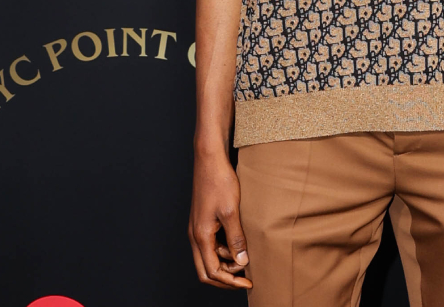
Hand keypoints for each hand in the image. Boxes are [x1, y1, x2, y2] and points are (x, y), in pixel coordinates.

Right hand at [188, 149, 251, 288]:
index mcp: (200, 236)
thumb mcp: (231, 212)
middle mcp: (195, 235)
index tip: (248, 283)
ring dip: (225, 263)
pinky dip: (224, 250)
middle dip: (225, 278)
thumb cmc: (219, 182)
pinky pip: (211, 244)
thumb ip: (236, 238)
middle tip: (245, 279)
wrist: (210, 160)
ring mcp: (197, 228)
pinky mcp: (203, 221)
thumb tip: (241, 262)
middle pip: (206, 270)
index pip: (212, 272)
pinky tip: (239, 244)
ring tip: (246, 258)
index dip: (230, 281)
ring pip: (209, 257)